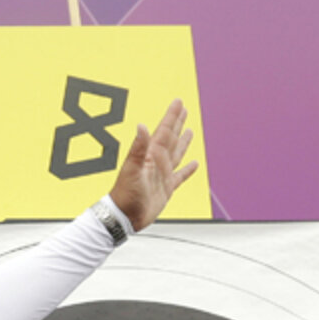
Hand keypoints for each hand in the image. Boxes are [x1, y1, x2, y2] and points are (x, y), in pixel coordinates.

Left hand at [108, 99, 198, 230]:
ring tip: (189, 130)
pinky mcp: (166, 188)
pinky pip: (180, 176)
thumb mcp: (132, 169)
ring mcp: (162, 175)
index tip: (178, 102)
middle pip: (171, 138)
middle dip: (177, 123)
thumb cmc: (125, 194)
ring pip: (176, 154)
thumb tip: (141, 126)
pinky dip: (188, 170)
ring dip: (183, 142)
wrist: (124, 216)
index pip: (164, 131)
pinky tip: (194, 164)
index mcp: (150, 155)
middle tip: (184, 109)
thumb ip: (138, 148)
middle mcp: (157, 162)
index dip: (171, 116)